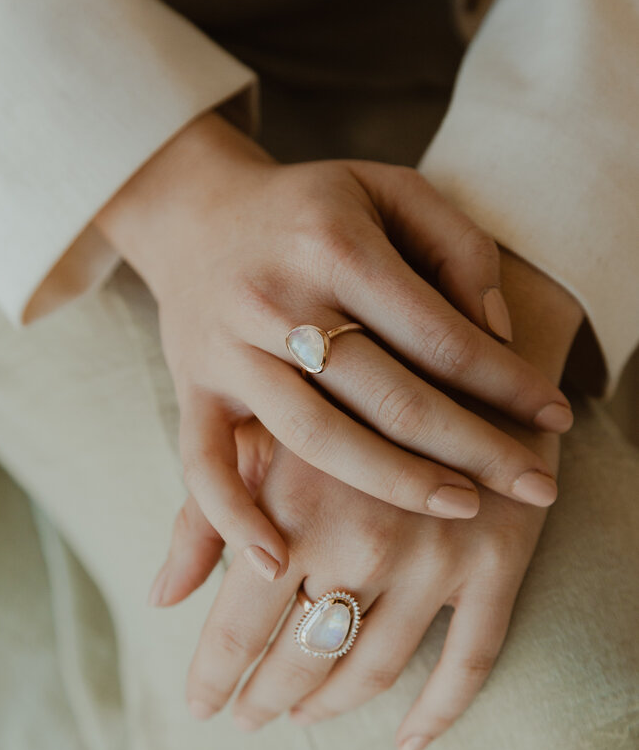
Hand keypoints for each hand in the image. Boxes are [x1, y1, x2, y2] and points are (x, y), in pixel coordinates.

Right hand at [95, 112, 571, 582]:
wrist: (194, 214)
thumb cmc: (309, 207)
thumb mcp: (388, 187)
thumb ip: (455, 244)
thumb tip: (496, 330)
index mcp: (335, 246)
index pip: (440, 334)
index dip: (508, 381)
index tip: (556, 417)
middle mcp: (278, 300)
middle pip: (391, 397)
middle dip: (474, 447)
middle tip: (535, 487)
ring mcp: (231, 352)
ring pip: (316, 439)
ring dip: (394, 484)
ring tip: (462, 509)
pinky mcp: (194, 390)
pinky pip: (203, 464)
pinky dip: (230, 519)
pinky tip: (273, 561)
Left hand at [153, 251, 583, 749]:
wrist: (457, 321)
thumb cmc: (342, 372)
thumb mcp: (266, 425)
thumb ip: (209, 509)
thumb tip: (160, 596)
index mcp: (298, 499)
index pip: (241, 621)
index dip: (216, 673)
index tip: (201, 705)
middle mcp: (366, 535)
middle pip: (305, 655)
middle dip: (268, 697)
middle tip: (249, 717)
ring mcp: (440, 552)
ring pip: (378, 667)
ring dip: (334, 704)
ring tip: (305, 713)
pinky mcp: (502, 557)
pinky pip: (473, 660)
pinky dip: (440, 712)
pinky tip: (409, 741)